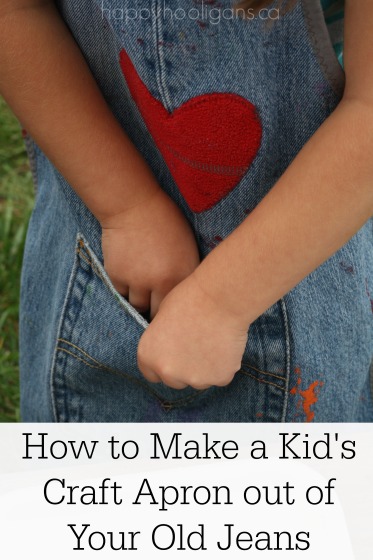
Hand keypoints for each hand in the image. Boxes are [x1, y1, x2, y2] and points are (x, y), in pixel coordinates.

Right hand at [101, 189, 199, 318]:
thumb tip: (182, 298)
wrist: (133, 205)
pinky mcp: (118, 277)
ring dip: (140, 302)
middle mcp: (162, 282)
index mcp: (184, 274)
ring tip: (141, 292)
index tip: (173, 313)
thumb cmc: (165, 222)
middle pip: (158, 313)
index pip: (182, 307)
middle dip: (157, 312)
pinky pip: (122, 294)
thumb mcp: (188, 247)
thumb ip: (185, 274)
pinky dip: (125, 290)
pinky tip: (128, 278)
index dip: (176, 311)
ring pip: (138, 306)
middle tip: (155, 309)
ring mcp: (138, 282)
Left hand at [137, 272, 249, 388]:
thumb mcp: (161, 318)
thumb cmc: (190, 298)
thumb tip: (167, 351)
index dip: (164, 363)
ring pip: (200, 380)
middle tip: (196, 346)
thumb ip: (161, 342)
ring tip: (213, 341)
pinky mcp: (219, 378)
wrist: (220, 297)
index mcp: (148, 357)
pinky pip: (220, 376)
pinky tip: (225, 344)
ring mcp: (194, 379)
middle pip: (175, 381)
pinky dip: (224, 365)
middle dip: (184, 369)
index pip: (152, 374)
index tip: (175, 354)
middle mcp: (167, 372)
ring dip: (205, 368)